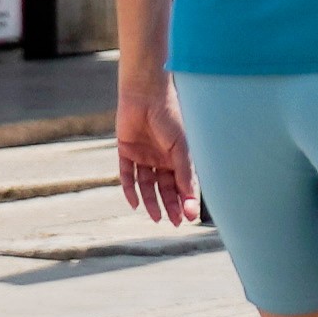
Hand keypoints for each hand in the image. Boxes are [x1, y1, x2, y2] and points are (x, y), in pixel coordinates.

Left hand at [112, 83, 197, 226]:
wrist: (146, 93)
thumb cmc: (170, 116)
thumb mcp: (181, 147)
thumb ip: (184, 171)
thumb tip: (191, 197)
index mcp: (179, 156)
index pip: (183, 184)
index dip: (186, 200)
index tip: (189, 217)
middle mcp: (162, 158)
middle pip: (166, 188)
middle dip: (170, 205)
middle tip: (174, 223)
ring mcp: (144, 155)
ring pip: (147, 185)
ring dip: (151, 201)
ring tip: (155, 218)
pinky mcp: (126, 151)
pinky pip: (127, 175)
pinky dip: (130, 189)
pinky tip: (135, 203)